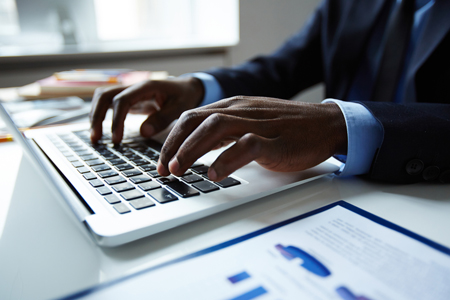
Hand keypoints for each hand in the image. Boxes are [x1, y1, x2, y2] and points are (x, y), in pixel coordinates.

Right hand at [89, 77, 203, 143]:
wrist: (187, 88)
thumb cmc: (184, 96)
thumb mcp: (180, 108)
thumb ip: (162, 119)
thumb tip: (143, 133)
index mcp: (145, 87)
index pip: (122, 100)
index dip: (116, 120)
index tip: (117, 139)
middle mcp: (133, 87)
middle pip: (104, 95)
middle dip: (97, 116)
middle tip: (97, 139)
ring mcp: (128, 91)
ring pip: (102, 97)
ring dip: (95, 115)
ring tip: (95, 138)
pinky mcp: (128, 99)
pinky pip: (108, 103)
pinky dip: (100, 115)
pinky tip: (100, 130)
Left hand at [157, 96, 346, 180]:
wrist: (325, 124)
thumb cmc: (286, 127)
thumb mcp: (249, 122)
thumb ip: (224, 131)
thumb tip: (196, 148)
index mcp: (232, 106)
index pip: (191, 117)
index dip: (171, 138)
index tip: (161, 160)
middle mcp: (241, 110)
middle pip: (196, 120)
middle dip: (173, 145)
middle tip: (163, 169)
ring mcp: (258, 123)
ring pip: (215, 128)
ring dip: (192, 149)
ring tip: (179, 170)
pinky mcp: (275, 140)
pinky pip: (246, 145)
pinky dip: (227, 159)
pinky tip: (215, 174)